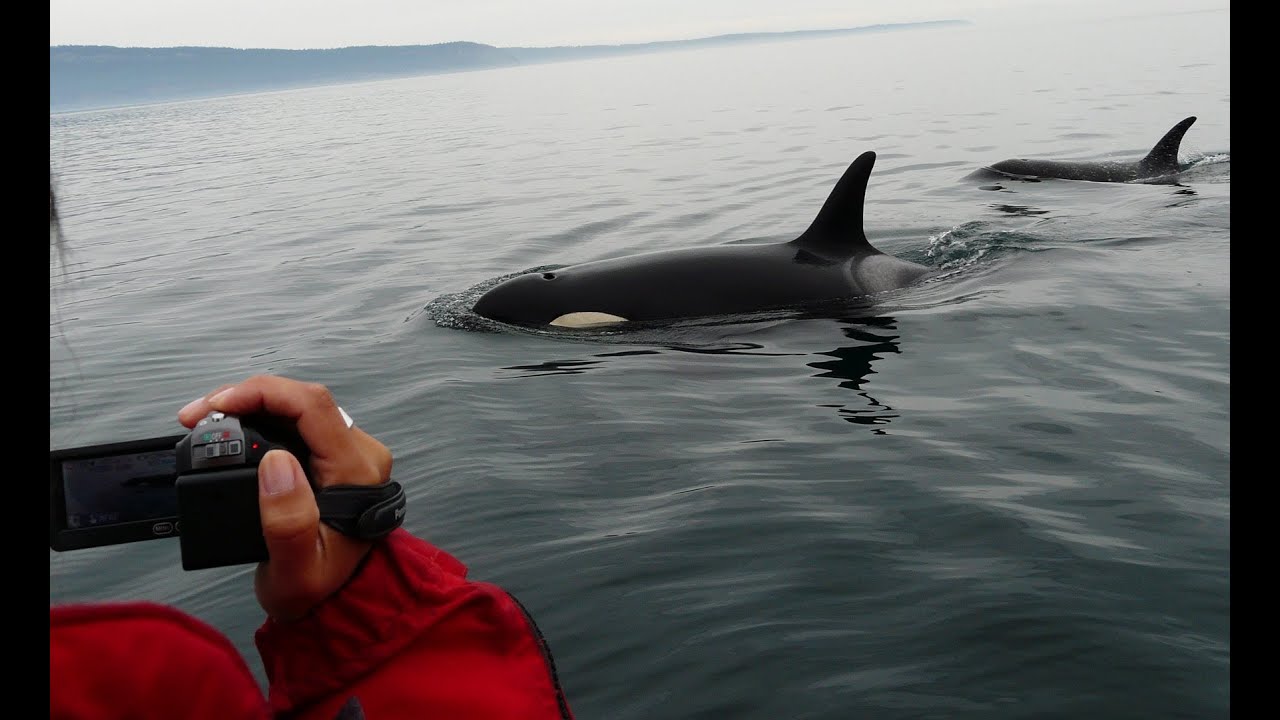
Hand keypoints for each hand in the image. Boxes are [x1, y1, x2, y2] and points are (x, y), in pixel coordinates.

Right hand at [178, 375, 393, 621]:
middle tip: (196, 415)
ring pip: (297, 405)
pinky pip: (295, 421)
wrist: (333, 604)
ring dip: (250, 404)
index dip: (261, 394)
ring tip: (205, 420)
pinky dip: (259, 417)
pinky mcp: (333, 456)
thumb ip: (288, 521)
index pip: (313, 407)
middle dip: (245, 397)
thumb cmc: (315, 591)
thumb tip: (276, 462)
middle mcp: (360, 455)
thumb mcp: (296, 571)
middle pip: (302, 399)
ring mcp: (348, 453)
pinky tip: (230, 426)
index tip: (215, 407)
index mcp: (357, 474)